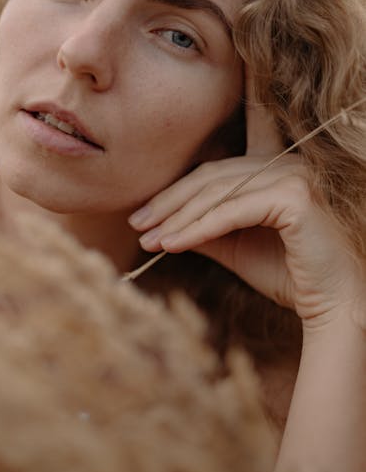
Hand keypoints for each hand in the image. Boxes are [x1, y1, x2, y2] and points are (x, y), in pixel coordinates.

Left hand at [129, 71, 364, 323]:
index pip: (215, 172)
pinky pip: (232, 212)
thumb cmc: (290, 277)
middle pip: (211, 178)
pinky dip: (197, 228)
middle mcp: (287, 164)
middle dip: (169, 203)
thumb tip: (164, 226)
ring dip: (177, 218)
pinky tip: (171, 244)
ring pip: (218, 193)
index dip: (176, 190)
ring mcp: (293, 175)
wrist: (335, 308)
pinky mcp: (294, 197)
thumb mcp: (237, 249)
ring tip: (147, 239)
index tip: (142, 214)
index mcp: (275, 169)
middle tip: (137, 225)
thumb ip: (206, 230)